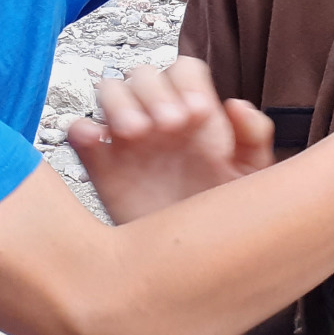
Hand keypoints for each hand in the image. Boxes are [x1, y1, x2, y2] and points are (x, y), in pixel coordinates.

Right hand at [68, 57, 274, 223]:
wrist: (192, 264)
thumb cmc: (223, 216)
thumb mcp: (251, 177)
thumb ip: (254, 136)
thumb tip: (235, 104)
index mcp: (195, 114)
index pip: (184, 70)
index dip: (189, 83)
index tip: (199, 114)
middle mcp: (158, 119)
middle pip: (145, 74)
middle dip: (156, 92)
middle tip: (170, 126)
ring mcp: (126, 139)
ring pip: (109, 90)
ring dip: (121, 103)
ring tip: (138, 133)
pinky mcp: (100, 165)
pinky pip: (79, 131)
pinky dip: (82, 129)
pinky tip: (101, 143)